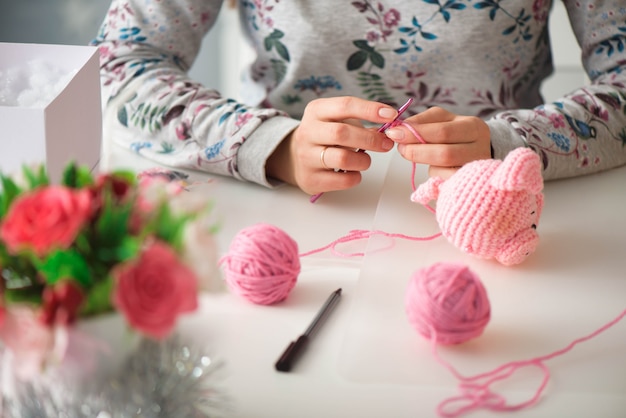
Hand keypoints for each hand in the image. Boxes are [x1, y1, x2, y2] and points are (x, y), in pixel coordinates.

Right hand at [267, 96, 396, 194]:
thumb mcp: (338, 121)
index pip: (345, 105)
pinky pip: (342, 180)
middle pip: (342, 133)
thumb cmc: (325, 136)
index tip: (392, 115)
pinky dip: (355, 176)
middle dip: (370, 139)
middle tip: (387, 144)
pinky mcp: (310, 179)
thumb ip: (362, 123)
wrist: (295, 158)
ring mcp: (306, 157)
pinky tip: (354, 172)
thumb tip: (391, 128)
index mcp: (316, 111)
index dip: (371, 110)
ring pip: (342, 158)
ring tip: (365, 160)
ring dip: (363, 160)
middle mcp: (308, 132)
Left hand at [384, 106, 490, 178]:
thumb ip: (422, 122)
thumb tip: (399, 127)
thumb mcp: (442, 121)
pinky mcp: (470, 182)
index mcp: (472, 126)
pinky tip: (430, 166)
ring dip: (423, 162)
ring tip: (410, 154)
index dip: (415, 133)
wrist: (478, 151)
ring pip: (446, 171)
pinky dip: (434, 174)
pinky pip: (446, 182)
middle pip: (444, 153)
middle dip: (416, 151)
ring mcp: (478, 168)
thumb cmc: (455, 135)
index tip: (394, 132)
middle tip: (400, 148)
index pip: (442, 131)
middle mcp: (480, 147)